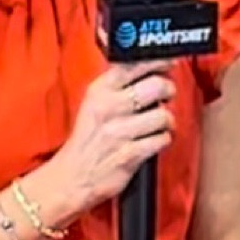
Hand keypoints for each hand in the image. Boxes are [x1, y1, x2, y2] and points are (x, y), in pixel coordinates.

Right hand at [39, 62, 176, 219]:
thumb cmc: (87, 140)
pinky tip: (153, 142)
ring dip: (166, 121)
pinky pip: (162, 139)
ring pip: (163, 114)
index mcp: (99, 90)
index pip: (135, 63)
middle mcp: (109, 107)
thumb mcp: (94, 103)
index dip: (159, 61)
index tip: (169, 63)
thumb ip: (118, 84)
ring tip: (158, 125)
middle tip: (165, 97)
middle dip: (168, 90)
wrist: (71, 177)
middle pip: (157, 85)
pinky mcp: (130, 154)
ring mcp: (120, 131)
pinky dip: (162, 141)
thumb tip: (150, 66)